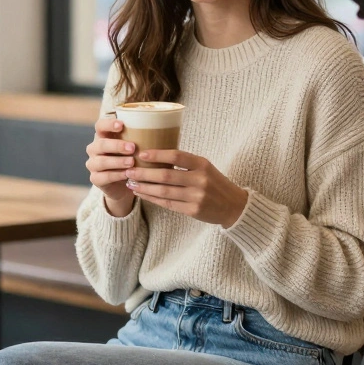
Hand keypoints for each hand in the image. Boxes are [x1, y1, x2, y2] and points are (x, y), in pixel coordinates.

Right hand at [84, 115, 136, 216]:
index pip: (100, 125)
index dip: (108, 124)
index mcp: (104, 136)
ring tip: (131, 162)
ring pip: (101, 161)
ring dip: (117, 161)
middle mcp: (95, 148)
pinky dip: (116, 175)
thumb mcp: (138, 147)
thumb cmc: (135, 159)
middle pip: (100, 144)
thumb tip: (169, 127)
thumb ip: (145, 138)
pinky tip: (127, 175)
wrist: (126, 183)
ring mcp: (93, 164)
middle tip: (132, 147)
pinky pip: (104, 177)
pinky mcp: (96, 179)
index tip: (122, 124)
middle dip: (116, 145)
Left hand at [125, 149, 248, 227]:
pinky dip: (152, 198)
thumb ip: (185, 163)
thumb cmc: (215, 183)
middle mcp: (200, 180)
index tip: (141, 154)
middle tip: (129, 170)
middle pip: (166, 175)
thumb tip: (156, 155)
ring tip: (131, 183)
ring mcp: (196, 196)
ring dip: (145, 187)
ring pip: (164, 191)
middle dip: (144, 173)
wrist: (233, 206)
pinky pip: (167, 203)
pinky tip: (142, 194)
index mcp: (202, 164)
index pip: (176, 156)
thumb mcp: (205, 167)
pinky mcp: (193, 211)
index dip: (157, 154)